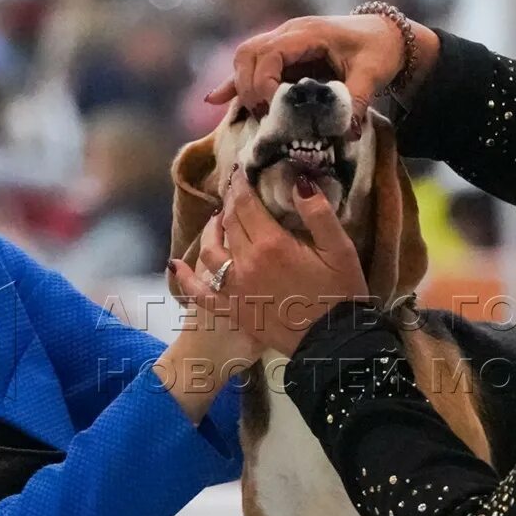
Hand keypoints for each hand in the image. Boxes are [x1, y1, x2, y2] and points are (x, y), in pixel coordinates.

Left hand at [170, 167, 369, 354]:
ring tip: (218, 219)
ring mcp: (235, 288)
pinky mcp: (232, 310)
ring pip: (210, 251)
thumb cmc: (340, 294)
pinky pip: (201, 292)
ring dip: (211, 231)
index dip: (241, 184)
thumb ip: (318, 213)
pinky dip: (186, 277)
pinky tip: (176, 264)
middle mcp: (245, 262)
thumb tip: (299, 180)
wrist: (332, 344)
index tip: (240, 171)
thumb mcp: (339, 249)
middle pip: (230, 223)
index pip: (246, 204)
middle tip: (234, 190)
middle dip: (230, 202)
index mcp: (271, 244)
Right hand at [203, 13, 438, 116]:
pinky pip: (251, 66)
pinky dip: (234, 84)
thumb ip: (355, 100)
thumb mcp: (372, 75)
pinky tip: (214, 100)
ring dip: (241, 86)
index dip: (264, 83)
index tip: (274, 111)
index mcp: (308, 34)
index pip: (269, 53)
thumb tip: (343, 132)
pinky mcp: (283, 57)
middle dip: (248, 88)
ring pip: (245, 57)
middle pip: (248, 53)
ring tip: (255, 116)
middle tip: (265, 118)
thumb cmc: (379, 51)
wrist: (385, 35)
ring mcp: (283, 43)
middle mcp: (289, 34)